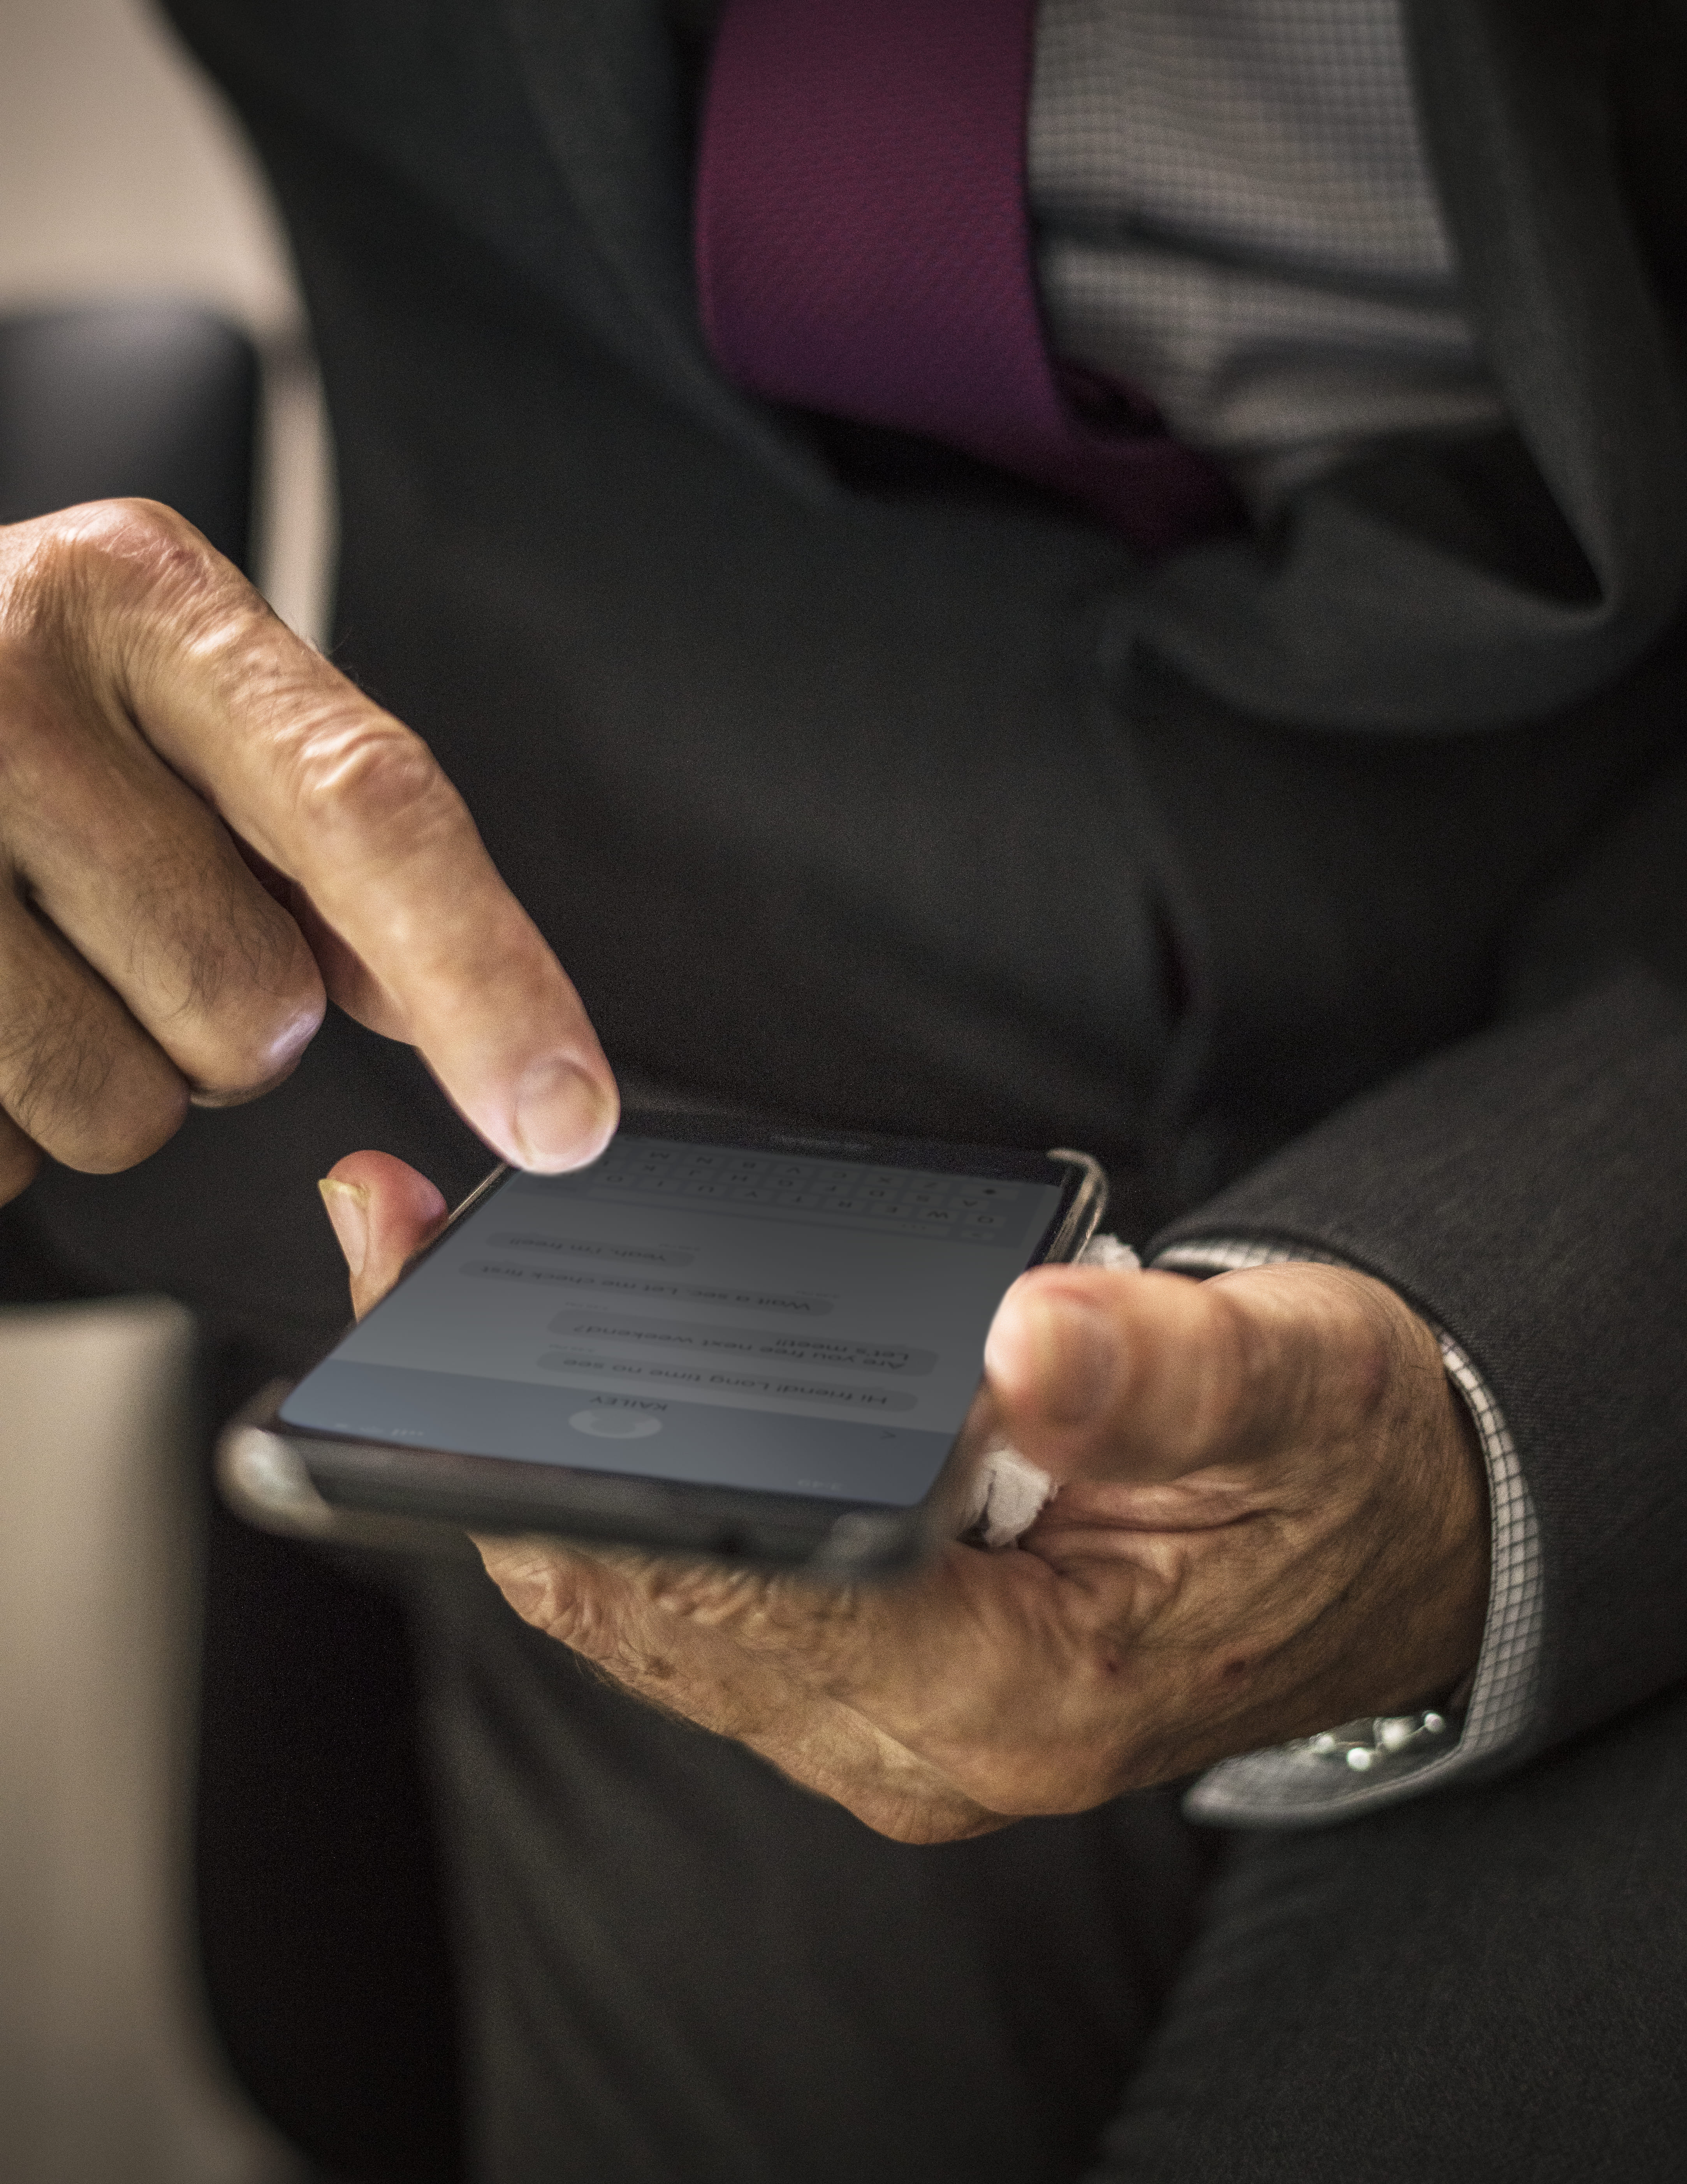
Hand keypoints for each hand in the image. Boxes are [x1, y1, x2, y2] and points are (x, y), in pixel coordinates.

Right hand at [0, 500, 616, 1203]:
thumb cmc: (9, 706)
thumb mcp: (169, 699)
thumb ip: (323, 834)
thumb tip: (454, 1007)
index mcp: (146, 601)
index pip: (368, 810)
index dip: (484, 979)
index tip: (569, 1115)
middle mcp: (7, 682)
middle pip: (254, 1006)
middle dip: (219, 1017)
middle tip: (115, 916)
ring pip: (127, 1109)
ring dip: (105, 1071)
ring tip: (23, 949)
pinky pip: (5, 1155)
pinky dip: (3, 1113)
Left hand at [327, 1152, 1489, 1842]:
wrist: (1380, 1537)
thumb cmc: (1334, 1459)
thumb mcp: (1291, 1385)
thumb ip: (1161, 1374)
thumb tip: (1028, 1340)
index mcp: (1020, 1689)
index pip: (752, 1595)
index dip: (591, 1473)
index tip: (456, 1328)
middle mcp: (920, 1735)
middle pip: (654, 1607)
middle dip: (503, 1445)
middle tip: (400, 1253)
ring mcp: (882, 1713)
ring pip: (650, 1602)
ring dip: (538, 1453)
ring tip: (444, 1274)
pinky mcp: (868, 1663)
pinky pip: (695, 1589)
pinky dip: (616, 1477)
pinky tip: (571, 1363)